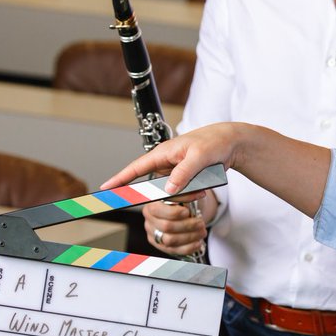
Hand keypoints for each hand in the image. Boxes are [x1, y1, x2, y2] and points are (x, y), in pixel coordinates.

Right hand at [101, 123, 249, 195]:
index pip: (135, 168)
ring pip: (170, 193)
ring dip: (186, 194)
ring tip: (204, 185)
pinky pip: (181, 193)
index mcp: (163, 153)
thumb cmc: (214, 142)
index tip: (105, 189)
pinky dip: (191, 193)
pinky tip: (204, 186)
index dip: (120, 179)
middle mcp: (165, 163)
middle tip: (197, 188)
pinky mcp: (183, 179)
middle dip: (174, 193)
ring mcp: (173, 172)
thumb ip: (183, 172)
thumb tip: (168, 189)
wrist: (230, 143)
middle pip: (156, 188)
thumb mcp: (200, 155)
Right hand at [143, 193, 207, 256]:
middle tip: (200, 223)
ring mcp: (153, 233)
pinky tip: (197, 242)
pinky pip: (173, 250)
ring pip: (170, 240)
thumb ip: (187, 193)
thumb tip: (198, 193)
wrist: (186, 210)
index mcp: (152, 204)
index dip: (174, 212)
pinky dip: (188, 247)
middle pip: (166, 227)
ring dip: (189, 237)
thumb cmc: (184, 201)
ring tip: (201, 232)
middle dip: (187, 226)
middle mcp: (149, 219)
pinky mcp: (160, 245)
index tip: (187, 212)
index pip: (158, 210)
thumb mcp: (185, 192)